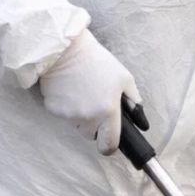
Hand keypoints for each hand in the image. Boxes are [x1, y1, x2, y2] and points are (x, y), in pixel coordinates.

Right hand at [39, 30, 139, 154]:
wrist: (64, 48)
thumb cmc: (97, 61)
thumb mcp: (123, 78)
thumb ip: (134, 101)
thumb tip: (141, 123)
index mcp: (108, 111)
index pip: (109, 145)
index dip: (110, 146)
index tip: (109, 141)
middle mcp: (88, 117)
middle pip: (92, 135)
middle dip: (94, 126)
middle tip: (95, 104)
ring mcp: (69, 115)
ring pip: (77, 126)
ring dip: (81, 117)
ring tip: (81, 93)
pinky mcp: (53, 109)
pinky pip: (63, 115)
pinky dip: (66, 107)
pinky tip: (68, 90)